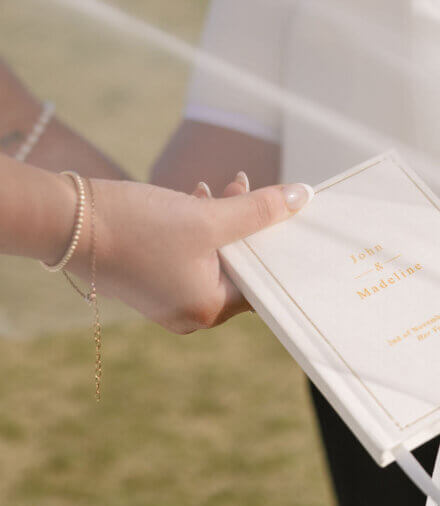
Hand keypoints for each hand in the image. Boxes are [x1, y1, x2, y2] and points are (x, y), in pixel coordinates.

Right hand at [69, 172, 311, 333]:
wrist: (64, 220)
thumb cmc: (137, 225)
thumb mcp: (206, 216)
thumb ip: (258, 211)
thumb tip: (301, 197)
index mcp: (209, 309)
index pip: (262, 284)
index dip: (277, 248)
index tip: (292, 221)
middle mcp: (191, 313)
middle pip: (239, 268)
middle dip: (250, 227)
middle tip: (257, 192)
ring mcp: (169, 298)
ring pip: (215, 257)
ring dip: (225, 220)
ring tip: (228, 185)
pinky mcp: (152, 279)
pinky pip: (190, 255)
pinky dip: (200, 228)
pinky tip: (199, 195)